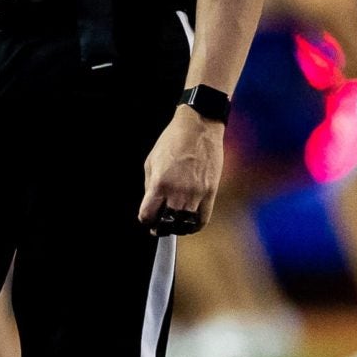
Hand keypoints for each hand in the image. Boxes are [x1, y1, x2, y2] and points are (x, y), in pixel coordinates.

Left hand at [138, 105, 222, 233]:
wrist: (198, 128)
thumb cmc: (171, 142)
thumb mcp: (151, 162)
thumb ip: (149, 186)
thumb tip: (151, 204)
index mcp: (159, 184)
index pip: (148, 215)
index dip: (145, 220)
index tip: (146, 219)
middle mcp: (178, 192)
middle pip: (167, 223)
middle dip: (160, 227)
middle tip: (158, 228)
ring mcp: (196, 193)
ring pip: (186, 224)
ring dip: (178, 228)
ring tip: (174, 226)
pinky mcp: (211, 192)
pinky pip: (203, 218)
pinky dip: (195, 225)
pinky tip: (189, 223)